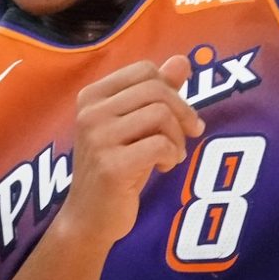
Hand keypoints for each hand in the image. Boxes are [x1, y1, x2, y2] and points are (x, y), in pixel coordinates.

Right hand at [58, 57, 201, 245]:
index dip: (171, 89)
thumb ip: (157, 92)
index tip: (180, 115)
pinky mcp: (111, 165)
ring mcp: (98, 139)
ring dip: (177, 137)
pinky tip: (163, 166)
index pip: (144, 70)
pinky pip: (161, 144)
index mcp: (91, 96)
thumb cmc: (115, 168)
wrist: (89, 218)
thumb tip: (182, 60)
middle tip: (189, 135)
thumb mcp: (135, 126)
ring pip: (161, 115)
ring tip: (171, 155)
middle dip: (182, 112)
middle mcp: (90, 113)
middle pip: (156, 90)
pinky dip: (172, 155)